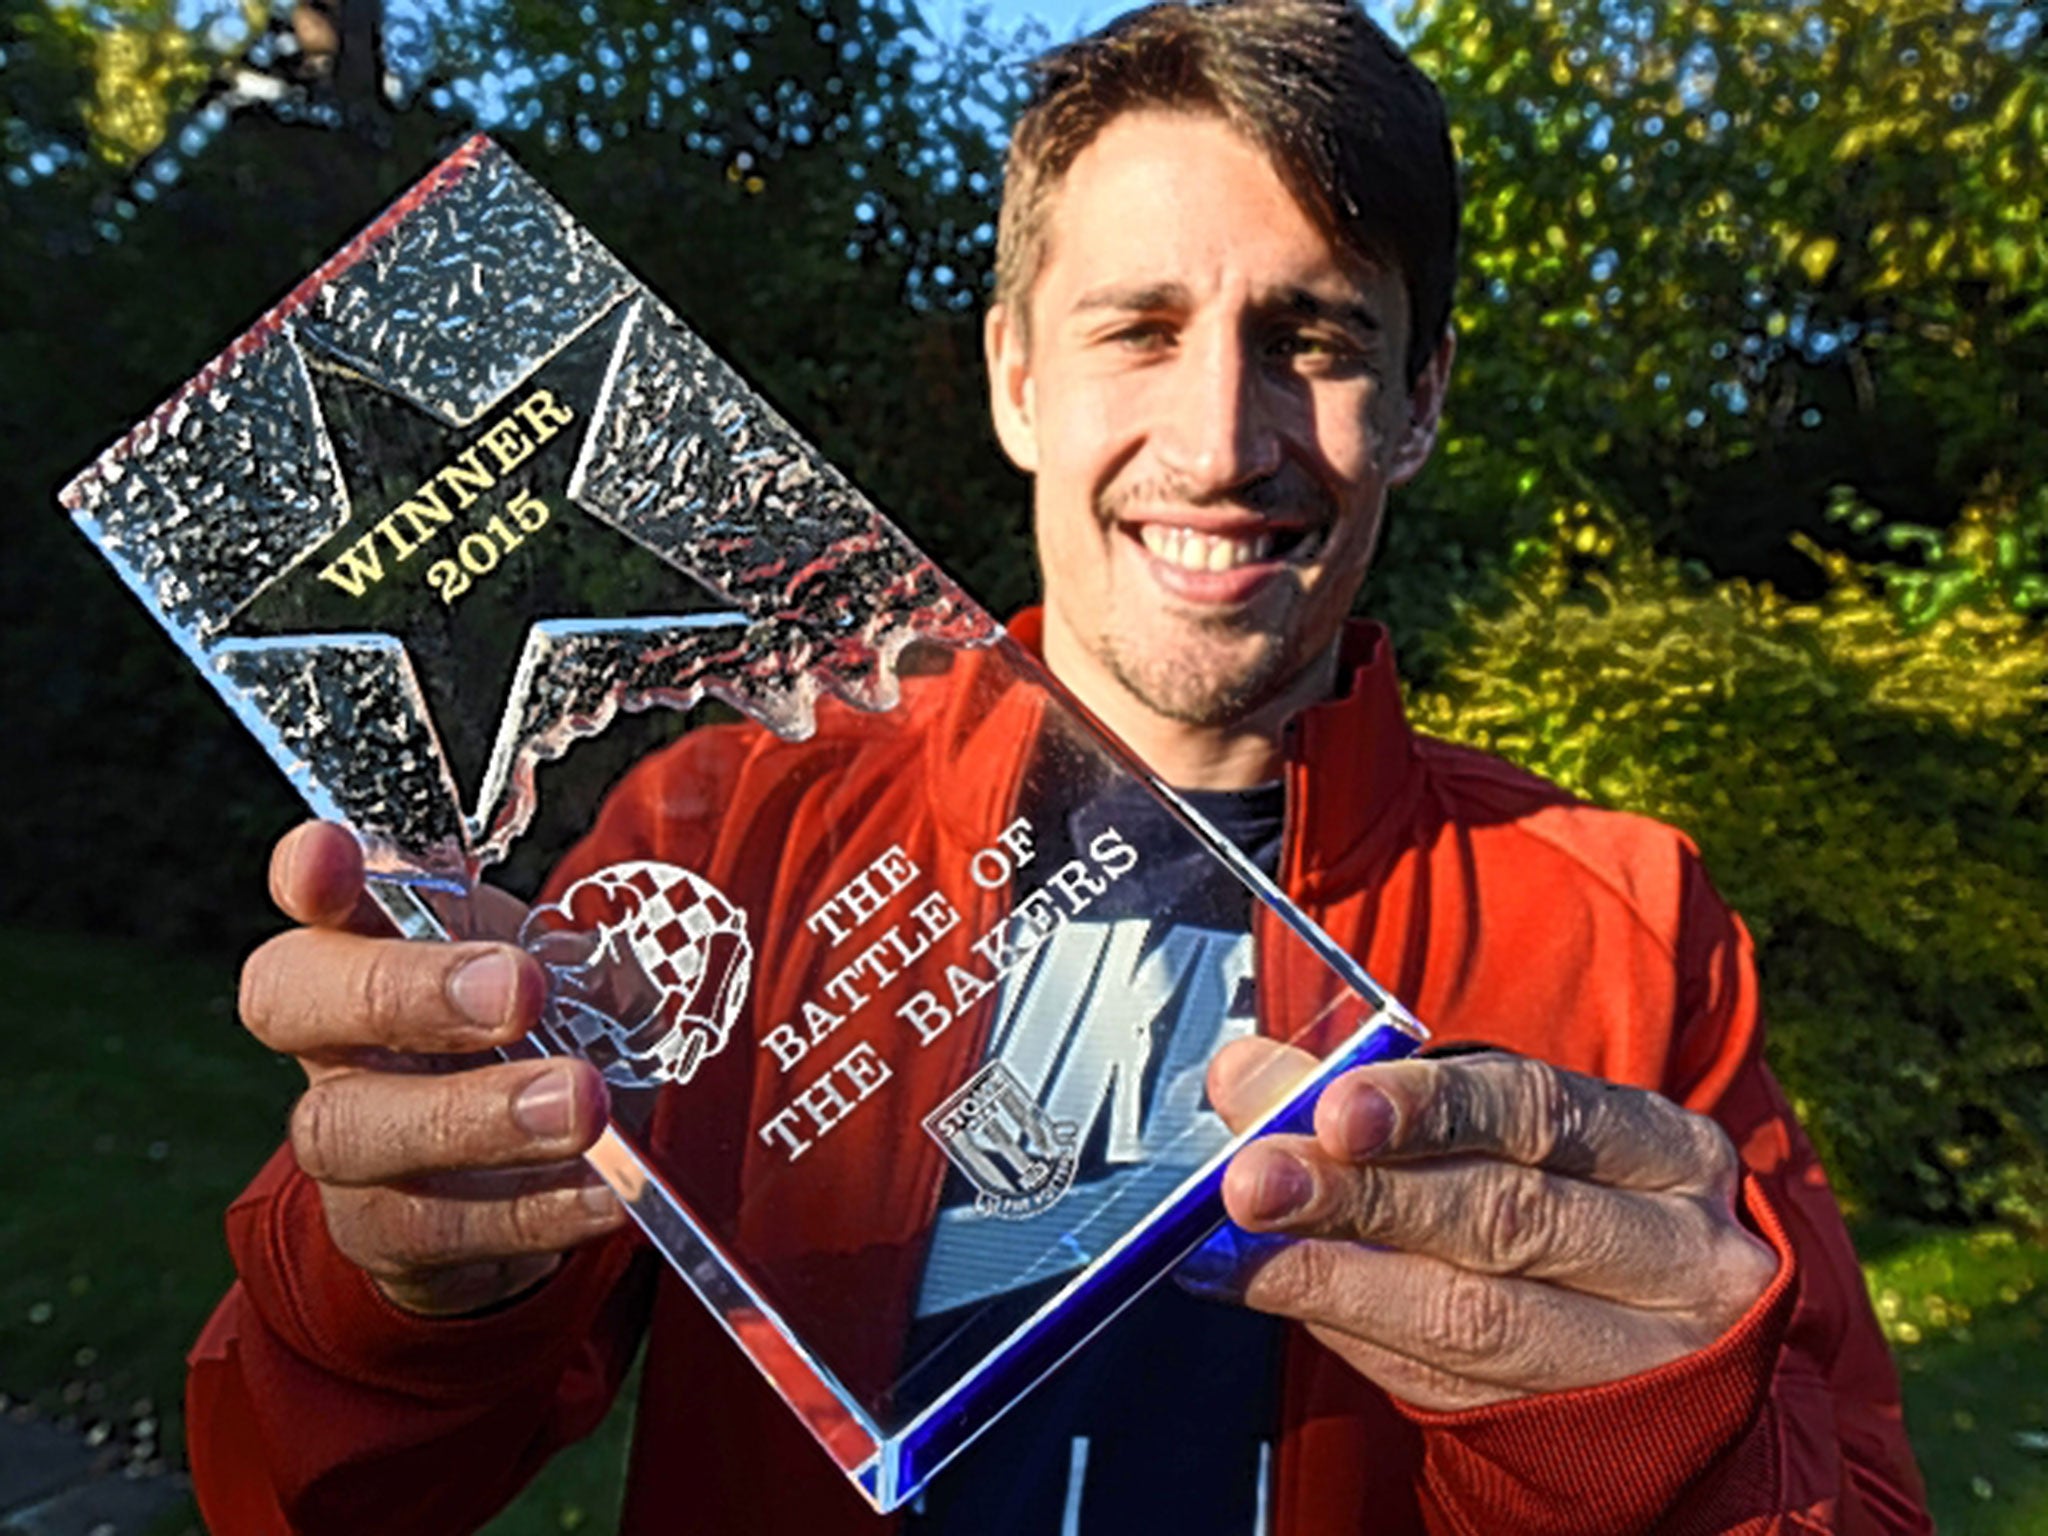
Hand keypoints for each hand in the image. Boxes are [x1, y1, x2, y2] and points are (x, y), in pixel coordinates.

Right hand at [239, 821, 625, 1316]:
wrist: (524, 1182)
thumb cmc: (537, 1046)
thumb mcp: (571, 982)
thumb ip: (586, 967)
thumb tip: (604, 981)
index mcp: (369, 945)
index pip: (312, 895)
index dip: (311, 872)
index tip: (332, 853)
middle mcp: (332, 1040)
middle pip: (295, 1003)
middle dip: (405, 992)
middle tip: (517, 992)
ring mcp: (347, 1144)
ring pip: (355, 1131)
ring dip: (478, 1116)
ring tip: (579, 1105)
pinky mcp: (383, 1239)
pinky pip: (437, 1232)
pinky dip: (532, 1209)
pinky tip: (602, 1191)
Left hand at [1200, 1041, 1778, 1411]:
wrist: (1670, 1354)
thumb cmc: (1568, 1206)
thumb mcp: (1501, 1136)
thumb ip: (1366, 1099)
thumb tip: (1246, 1074)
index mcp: (1662, 1150)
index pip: (1540, 1111)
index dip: (1433, 1109)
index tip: (1336, 1108)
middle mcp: (1677, 1255)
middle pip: (1508, 1219)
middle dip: (1365, 1197)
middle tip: (1256, 1179)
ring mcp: (1648, 1359)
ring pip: (1482, 1321)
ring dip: (1340, 1280)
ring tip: (1246, 1247)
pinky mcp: (1592, 1438)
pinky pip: (1454, 1388)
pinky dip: (1351, 1336)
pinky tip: (1278, 1297)